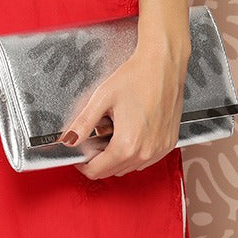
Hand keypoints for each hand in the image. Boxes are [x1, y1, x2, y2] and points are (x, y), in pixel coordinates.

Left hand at [58, 27, 189, 179]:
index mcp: (127, 144)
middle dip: (99, 159)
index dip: (83, 164)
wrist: (163, 66)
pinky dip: (134, 153)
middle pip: (113, 171)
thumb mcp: (102, 98)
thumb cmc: (136, 77)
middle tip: (94, 137)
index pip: (97, 171)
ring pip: (129, 167)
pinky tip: (130, 132)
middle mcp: (145, 152)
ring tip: (113, 131)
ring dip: (116, 157)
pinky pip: (146, 159)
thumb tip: (69, 140)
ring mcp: (159, 149)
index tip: (79, 155)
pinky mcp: (168, 143)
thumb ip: (83, 123)